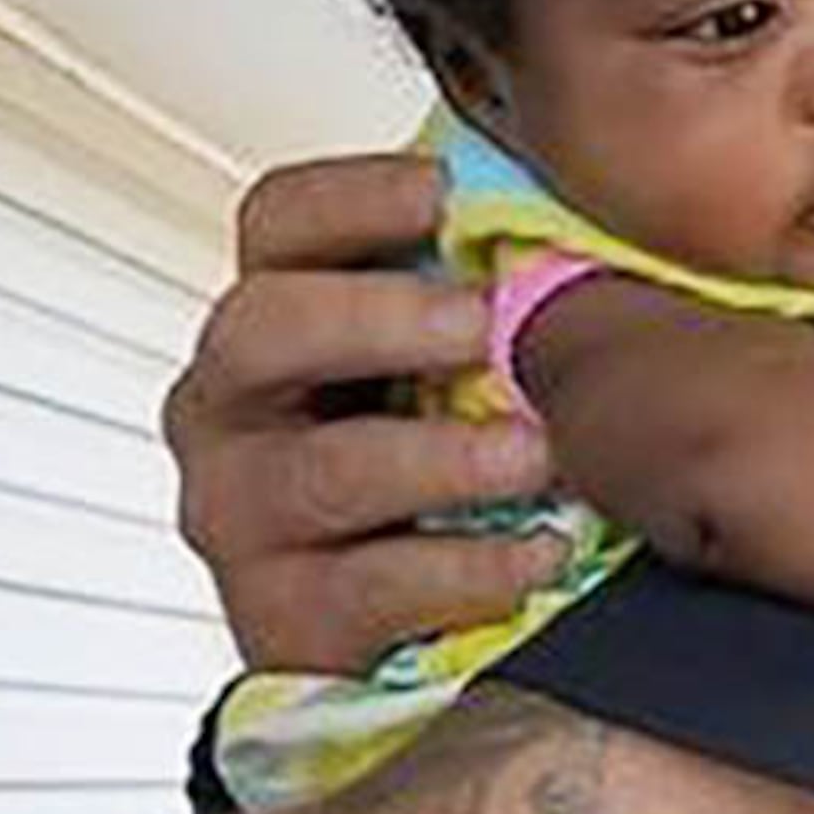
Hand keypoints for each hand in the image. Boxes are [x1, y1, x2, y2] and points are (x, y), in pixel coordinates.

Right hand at [162, 152, 562, 671]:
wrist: (419, 618)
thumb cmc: (455, 439)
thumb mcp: (466, 343)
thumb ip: (497, 267)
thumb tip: (582, 200)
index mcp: (280, 312)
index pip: (278, 220)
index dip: (352, 195)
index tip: (445, 196)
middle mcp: (232, 404)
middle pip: (261, 328)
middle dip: (376, 318)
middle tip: (481, 324)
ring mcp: (240, 512)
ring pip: (318, 471)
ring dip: (436, 457)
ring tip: (533, 453)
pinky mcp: (279, 617)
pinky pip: (365, 588)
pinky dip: (463, 569)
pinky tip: (541, 552)